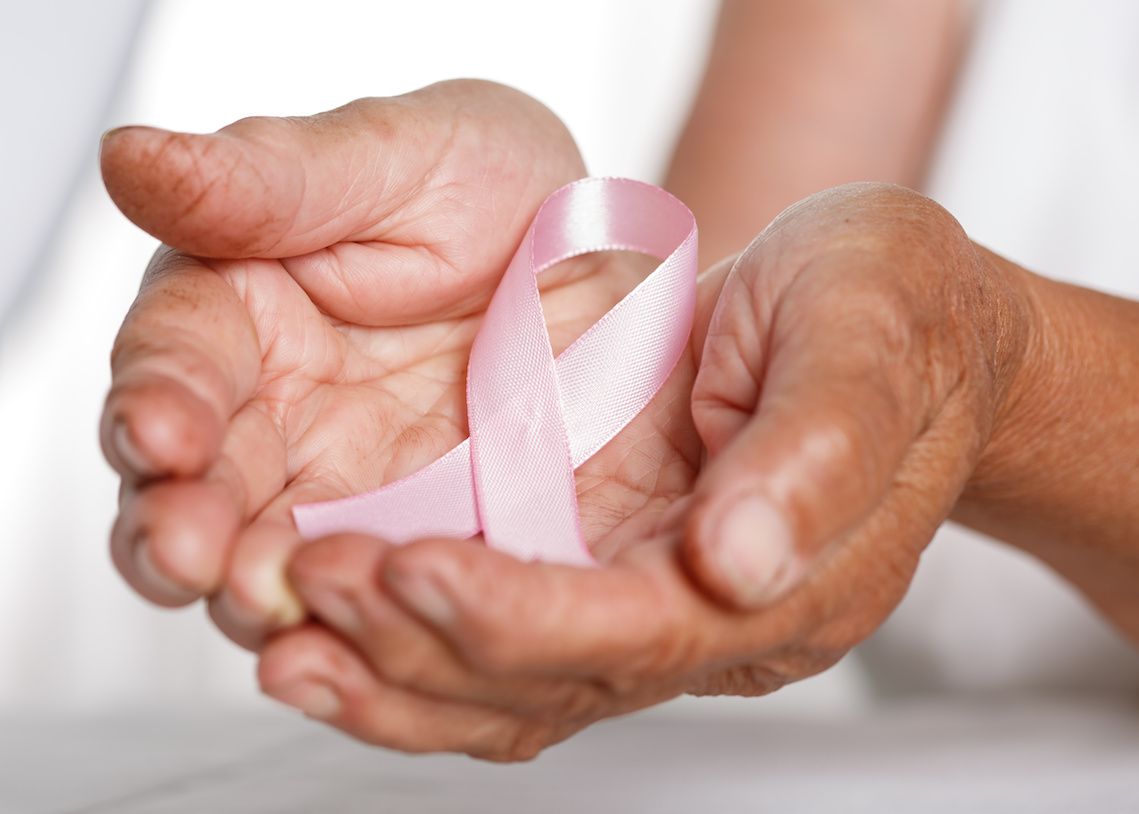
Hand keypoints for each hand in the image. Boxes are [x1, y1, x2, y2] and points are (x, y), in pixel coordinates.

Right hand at [99, 80, 701, 647]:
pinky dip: (357, 626)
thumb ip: (268, 180)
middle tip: (193, 551)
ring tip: (267, 596)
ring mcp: (343, 492)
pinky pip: (376, 597)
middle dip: (182, 529)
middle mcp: (271, 417)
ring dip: (254, 590)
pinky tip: (353, 637)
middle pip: (195, 491)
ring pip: (268, 561)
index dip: (158, 399)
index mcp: (241, 312)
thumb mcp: (394, 160)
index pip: (173, 362)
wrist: (603, 257)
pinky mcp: (417, 542)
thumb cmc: (490, 185)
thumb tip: (133, 158)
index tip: (161, 430)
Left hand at [259, 183, 1035, 758]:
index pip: (643, 631)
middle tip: (306, 589)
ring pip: (518, 682)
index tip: (413, 570)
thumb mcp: (869, 335)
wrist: (895, 320)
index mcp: (796, 576)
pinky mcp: (614, 568)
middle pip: (560, 679)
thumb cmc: (893, 312)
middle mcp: (719, 616)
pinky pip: (508, 638)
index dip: (523, 617)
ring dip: (398, 669)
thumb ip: (818, 447)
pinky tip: (335, 622)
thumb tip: (741, 561)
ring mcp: (661, 599)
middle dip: (428, 647)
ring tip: (283, 628)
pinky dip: (417, 642)